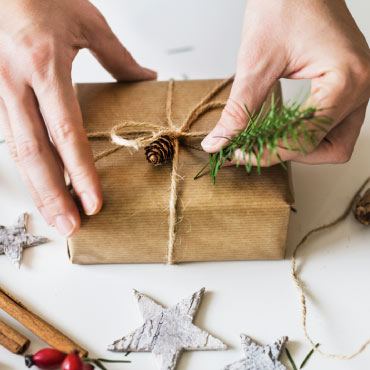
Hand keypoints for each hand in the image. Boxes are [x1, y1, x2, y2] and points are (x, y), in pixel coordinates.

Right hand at [0, 0, 155, 235]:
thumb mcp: (86, 22)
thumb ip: (118, 57)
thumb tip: (146, 78)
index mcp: (43, 67)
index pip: (67, 133)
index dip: (80, 172)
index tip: (94, 202)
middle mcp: (15, 86)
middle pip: (35, 154)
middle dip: (52, 195)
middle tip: (70, 228)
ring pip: (17, 152)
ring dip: (37, 188)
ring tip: (55, 217)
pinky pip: (11, 139)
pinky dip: (28, 167)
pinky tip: (41, 186)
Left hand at [202, 0, 369, 165]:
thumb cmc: (285, 5)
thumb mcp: (256, 63)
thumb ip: (238, 110)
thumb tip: (219, 142)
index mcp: (345, 80)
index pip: (306, 138)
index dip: (269, 152)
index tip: (241, 153)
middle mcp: (361, 87)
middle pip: (331, 149)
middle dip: (292, 154)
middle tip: (258, 149)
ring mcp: (359, 87)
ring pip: (336, 142)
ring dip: (303, 147)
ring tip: (269, 139)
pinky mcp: (349, 86)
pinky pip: (334, 125)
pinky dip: (308, 133)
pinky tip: (282, 128)